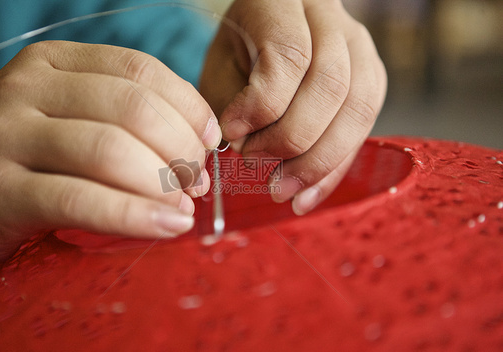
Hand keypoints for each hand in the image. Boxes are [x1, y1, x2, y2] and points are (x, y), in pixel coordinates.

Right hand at [0, 41, 220, 271]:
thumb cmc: (25, 161)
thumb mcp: (68, 121)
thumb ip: (124, 120)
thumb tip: (198, 145)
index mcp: (52, 63)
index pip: (139, 70)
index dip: (188, 107)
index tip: (210, 142)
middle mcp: (26, 88)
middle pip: (131, 108)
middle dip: (180, 149)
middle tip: (196, 182)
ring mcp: (6, 135)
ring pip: (109, 150)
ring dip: (163, 183)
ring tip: (184, 208)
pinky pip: (81, 200)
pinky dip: (134, 214)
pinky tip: (167, 226)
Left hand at [201, 0, 386, 214]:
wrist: (272, 33)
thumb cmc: (240, 52)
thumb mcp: (222, 66)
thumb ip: (231, 103)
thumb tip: (250, 150)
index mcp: (284, 2)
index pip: (289, 55)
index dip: (261, 104)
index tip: (232, 134)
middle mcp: (331, 18)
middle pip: (331, 85)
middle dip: (291, 140)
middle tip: (256, 166)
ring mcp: (359, 47)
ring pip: (358, 108)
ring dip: (318, 161)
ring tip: (282, 191)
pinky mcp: (372, 78)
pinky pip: (365, 128)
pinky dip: (335, 168)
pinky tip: (308, 194)